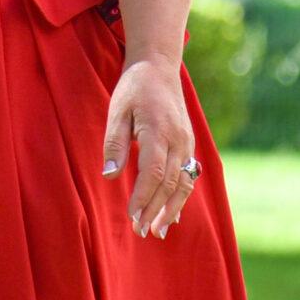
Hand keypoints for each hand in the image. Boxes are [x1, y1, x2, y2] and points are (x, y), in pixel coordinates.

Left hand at [100, 54, 197, 238]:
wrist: (159, 67)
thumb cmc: (133, 88)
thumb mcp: (117, 111)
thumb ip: (115, 143)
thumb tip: (110, 175)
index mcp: (158, 130)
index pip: (153, 173)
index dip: (143, 197)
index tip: (131, 216)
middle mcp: (178, 139)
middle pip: (169, 183)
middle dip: (155, 210)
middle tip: (140, 232)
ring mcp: (187, 142)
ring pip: (183, 183)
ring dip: (171, 209)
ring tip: (158, 232)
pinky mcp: (188, 143)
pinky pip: (188, 175)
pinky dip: (181, 197)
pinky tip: (172, 214)